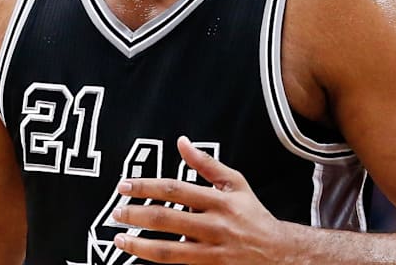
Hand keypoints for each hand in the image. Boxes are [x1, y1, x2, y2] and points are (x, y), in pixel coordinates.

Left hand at [112, 136, 283, 263]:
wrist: (279, 253)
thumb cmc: (252, 215)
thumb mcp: (235, 184)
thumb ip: (206, 163)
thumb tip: (181, 142)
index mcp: (218, 201)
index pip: (174, 189)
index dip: (146, 186)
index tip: (124, 186)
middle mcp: (214, 226)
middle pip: (166, 219)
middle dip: (136, 215)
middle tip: (116, 212)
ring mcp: (212, 252)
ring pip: (169, 251)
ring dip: (139, 245)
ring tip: (119, 239)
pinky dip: (157, 262)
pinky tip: (140, 257)